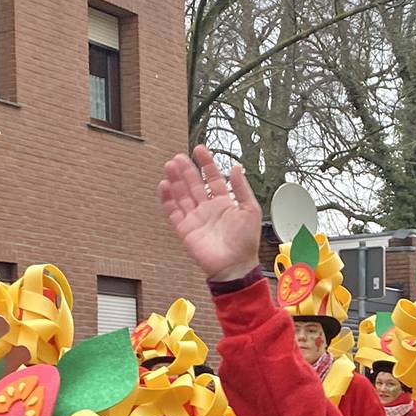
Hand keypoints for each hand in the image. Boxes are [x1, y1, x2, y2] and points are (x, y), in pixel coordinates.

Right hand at [158, 145, 263, 283]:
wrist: (235, 266)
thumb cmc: (246, 242)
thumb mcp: (251, 209)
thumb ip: (242, 188)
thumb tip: (236, 167)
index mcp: (225, 203)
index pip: (212, 178)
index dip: (206, 164)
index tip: (200, 150)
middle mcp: (208, 209)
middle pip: (194, 185)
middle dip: (187, 170)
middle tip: (179, 157)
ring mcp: (195, 218)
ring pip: (182, 195)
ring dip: (176, 180)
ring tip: (170, 166)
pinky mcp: (185, 230)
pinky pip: (173, 212)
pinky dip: (168, 199)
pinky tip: (164, 185)